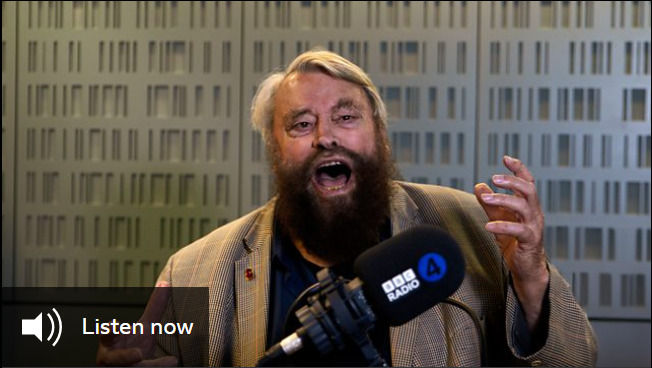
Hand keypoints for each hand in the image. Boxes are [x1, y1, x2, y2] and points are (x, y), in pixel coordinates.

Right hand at [96, 282, 177, 366]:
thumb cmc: (132, 346)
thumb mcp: (144, 328)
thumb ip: (154, 308)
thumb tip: (166, 283)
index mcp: (111, 343)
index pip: (107, 336)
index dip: (109, 331)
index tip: (113, 324)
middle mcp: (112, 360)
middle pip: (117, 359)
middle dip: (126, 356)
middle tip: (138, 353)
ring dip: (153, 366)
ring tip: (172, 362)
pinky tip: (171, 367)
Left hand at [474, 155, 548, 329]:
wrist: (525, 268)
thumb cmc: (514, 241)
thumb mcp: (498, 219)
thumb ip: (489, 203)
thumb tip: (479, 185)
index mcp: (528, 205)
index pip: (527, 182)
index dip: (518, 169)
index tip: (506, 158)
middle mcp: (534, 213)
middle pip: (529, 189)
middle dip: (512, 181)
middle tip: (494, 177)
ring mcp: (534, 227)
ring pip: (524, 206)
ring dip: (503, 200)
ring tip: (484, 198)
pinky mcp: (530, 241)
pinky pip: (519, 230)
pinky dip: (503, 226)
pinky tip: (488, 225)